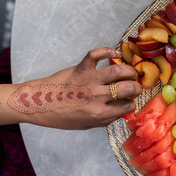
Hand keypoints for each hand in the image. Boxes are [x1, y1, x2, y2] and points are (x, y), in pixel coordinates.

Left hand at [3, 47, 141, 128]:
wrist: (38, 103)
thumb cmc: (61, 117)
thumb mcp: (85, 125)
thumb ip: (105, 120)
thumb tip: (121, 113)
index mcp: (98, 112)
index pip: (126, 106)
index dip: (132, 104)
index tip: (131, 101)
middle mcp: (96, 96)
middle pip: (127, 88)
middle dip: (137, 88)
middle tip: (136, 87)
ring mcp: (88, 80)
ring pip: (118, 70)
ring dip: (129, 71)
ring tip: (131, 73)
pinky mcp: (80, 68)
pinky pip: (96, 54)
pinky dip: (108, 51)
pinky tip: (116, 53)